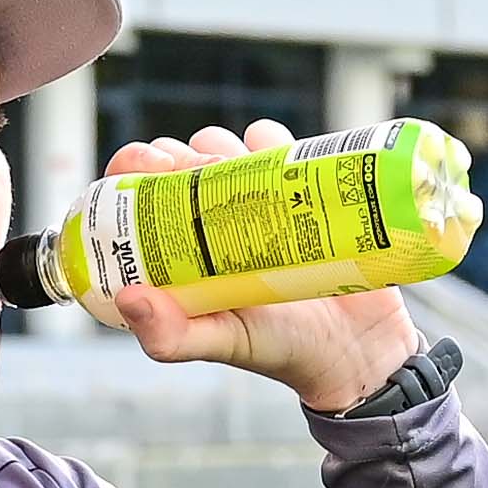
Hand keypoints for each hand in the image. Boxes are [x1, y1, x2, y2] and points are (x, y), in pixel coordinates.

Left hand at [102, 122, 412, 414]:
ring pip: (217, 145)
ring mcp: (247, 202)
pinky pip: (271, 141)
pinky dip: (269, 139)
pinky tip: (280, 162)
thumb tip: (130, 300)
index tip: (159, 169)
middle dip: (183, 156)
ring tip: (246, 176)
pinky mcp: (290, 188)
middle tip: (205, 173)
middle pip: (173, 161)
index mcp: (175, 255)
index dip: (133, 168)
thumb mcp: (221, 343)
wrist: (357, 344)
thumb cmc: (281, 348)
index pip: (133, 193)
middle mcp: (204, 223)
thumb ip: (172, 337)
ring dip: (223, 147)